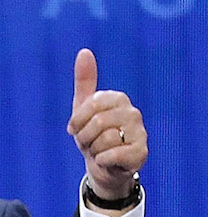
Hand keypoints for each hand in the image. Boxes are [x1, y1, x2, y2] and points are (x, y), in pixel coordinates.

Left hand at [67, 48, 147, 200]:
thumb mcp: (82, 107)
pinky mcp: (141, 153)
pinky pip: (111, 155)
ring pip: (104, 140)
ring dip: (94, 149)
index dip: (77, 120)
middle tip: (89, 141)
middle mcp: (133, 112)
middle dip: (85, 137)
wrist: (101, 165)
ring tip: (99, 150)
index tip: (76, 127)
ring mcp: (140, 133)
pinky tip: (107, 161)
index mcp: (118, 98)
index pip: (90, 104)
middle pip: (97, 123)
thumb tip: (84, 51)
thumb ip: (84, 80)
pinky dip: (102, 161)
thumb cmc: (91, 133)